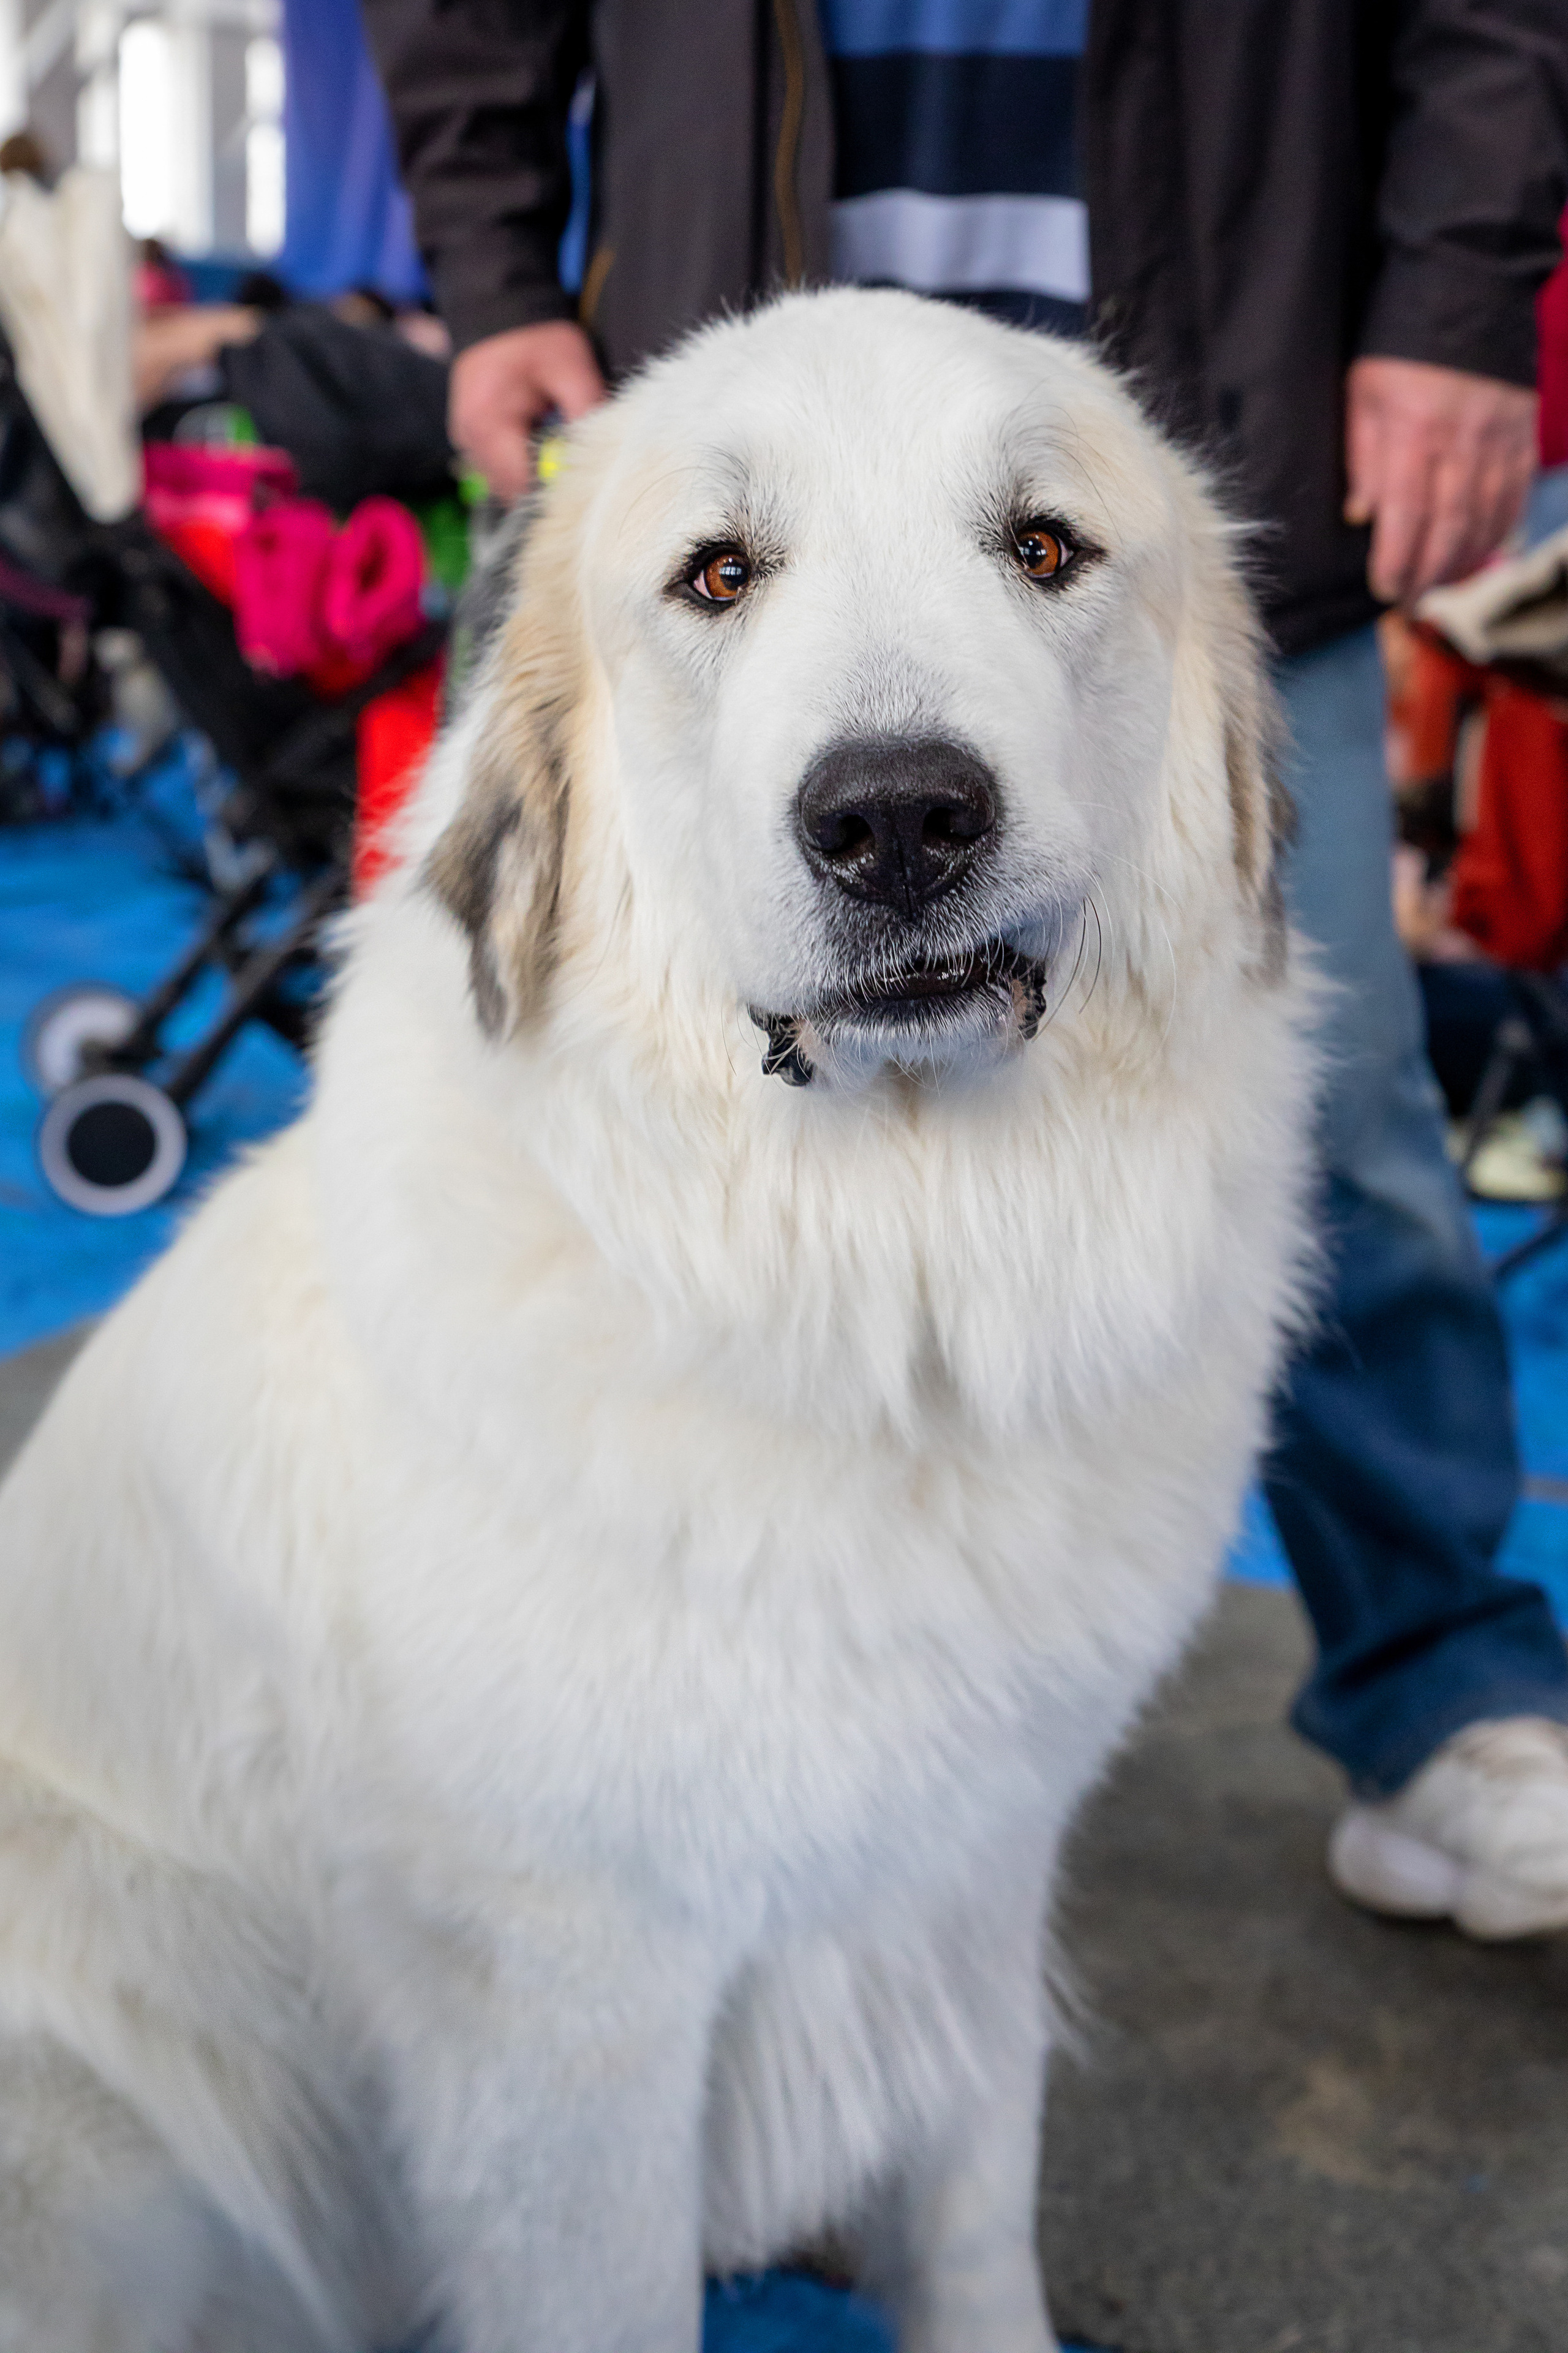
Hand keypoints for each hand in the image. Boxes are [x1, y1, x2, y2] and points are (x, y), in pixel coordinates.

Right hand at [449, 320, 607, 501]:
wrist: (500, 309)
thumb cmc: (537, 336)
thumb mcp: (573, 368)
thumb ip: (588, 415)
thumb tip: (605, 461)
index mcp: (488, 422)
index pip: (521, 484)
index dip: (554, 492)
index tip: (582, 484)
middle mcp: (469, 438)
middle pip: (511, 490)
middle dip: (545, 485)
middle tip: (575, 466)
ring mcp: (466, 440)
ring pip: (505, 483)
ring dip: (533, 475)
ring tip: (556, 448)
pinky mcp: (471, 438)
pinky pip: (499, 468)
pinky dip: (522, 463)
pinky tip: (540, 443)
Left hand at [1344, 357, 1536, 605]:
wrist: (1466, 287)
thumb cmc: (1400, 344)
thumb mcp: (1364, 393)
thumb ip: (1364, 456)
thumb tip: (1363, 516)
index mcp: (1414, 431)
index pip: (1404, 514)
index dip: (1396, 560)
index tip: (1384, 588)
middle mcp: (1461, 440)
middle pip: (1447, 526)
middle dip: (1427, 572)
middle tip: (1410, 599)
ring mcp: (1498, 437)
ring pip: (1485, 517)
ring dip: (1463, 561)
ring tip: (1441, 585)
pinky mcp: (1523, 432)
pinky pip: (1514, 495)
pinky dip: (1499, 531)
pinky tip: (1483, 554)